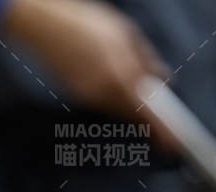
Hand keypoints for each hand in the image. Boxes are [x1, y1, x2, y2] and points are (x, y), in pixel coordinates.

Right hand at [2, 0, 164, 118]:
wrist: (43, 26)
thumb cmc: (84, 22)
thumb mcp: (125, 33)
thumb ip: (144, 58)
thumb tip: (159, 76)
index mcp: (118, 75)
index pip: (145, 110)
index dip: (160, 129)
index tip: (171, 145)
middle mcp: (101, 92)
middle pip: (130, 114)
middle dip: (146, 117)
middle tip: (163, 121)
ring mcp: (86, 95)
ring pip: (116, 108)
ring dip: (130, 105)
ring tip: (141, 94)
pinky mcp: (76, 94)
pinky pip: (103, 102)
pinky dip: (114, 97)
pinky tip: (117, 84)